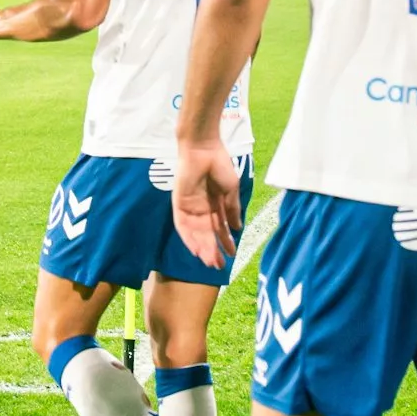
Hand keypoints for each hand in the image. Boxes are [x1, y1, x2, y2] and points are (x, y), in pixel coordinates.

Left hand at [170, 137, 244, 266]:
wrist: (204, 149)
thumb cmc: (220, 165)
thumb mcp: (231, 190)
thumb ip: (232, 210)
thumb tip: (237, 228)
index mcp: (215, 205)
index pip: (219, 228)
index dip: (225, 242)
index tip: (232, 255)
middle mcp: (202, 209)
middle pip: (206, 234)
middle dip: (212, 250)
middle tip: (219, 266)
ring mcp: (190, 207)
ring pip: (195, 233)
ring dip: (202, 248)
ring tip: (210, 261)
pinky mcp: (179, 204)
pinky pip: (182, 225)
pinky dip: (188, 238)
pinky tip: (196, 250)